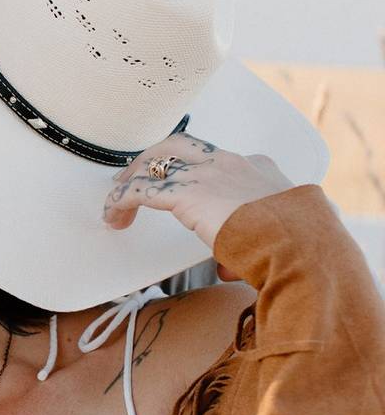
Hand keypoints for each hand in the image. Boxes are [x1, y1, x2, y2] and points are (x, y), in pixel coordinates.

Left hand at [103, 133, 293, 276]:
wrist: (299, 246)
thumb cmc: (298, 248)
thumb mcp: (279, 242)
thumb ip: (246, 250)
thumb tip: (228, 269)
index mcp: (258, 171)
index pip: (219, 159)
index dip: (196, 170)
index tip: (185, 186)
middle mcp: (230, 163)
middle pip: (179, 145)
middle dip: (154, 158)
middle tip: (135, 177)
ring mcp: (206, 174)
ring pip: (155, 161)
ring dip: (132, 178)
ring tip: (117, 199)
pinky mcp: (185, 192)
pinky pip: (141, 190)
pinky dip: (121, 201)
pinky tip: (113, 216)